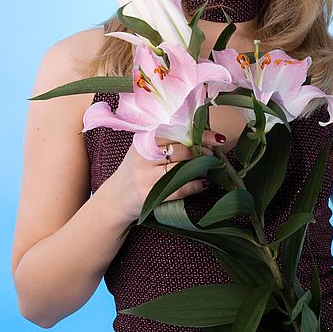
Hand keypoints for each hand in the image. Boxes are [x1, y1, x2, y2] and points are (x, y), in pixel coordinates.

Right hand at [108, 130, 225, 222]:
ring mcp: (145, 176)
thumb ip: (165, 140)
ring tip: (210, 168)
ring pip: (182, 168)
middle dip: (202, 152)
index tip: (217, 138)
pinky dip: (196, 185)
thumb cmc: (136, 170)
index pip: (176, 132)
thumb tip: (199, 132)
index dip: (199, 134)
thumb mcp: (144, 150)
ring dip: (201, 168)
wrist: (115, 199)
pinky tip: (204, 183)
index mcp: (144, 141)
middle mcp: (143, 156)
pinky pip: (179, 189)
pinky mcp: (149, 195)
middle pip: (181, 150)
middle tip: (212, 154)